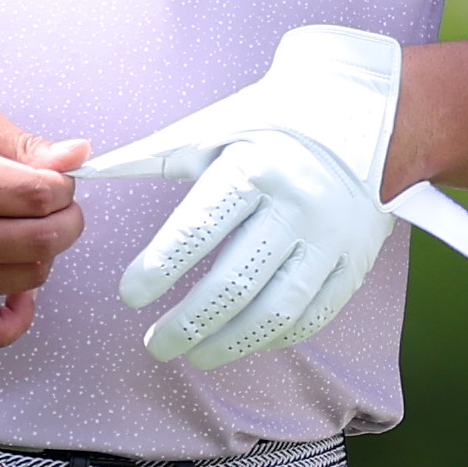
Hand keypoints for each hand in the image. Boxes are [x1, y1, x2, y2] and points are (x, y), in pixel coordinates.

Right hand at [0, 103, 87, 347]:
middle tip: (53, 202)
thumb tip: (76, 157)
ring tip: (26, 228)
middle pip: (43, 240)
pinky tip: (21, 286)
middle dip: (66, 217)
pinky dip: (20, 313)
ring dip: (45, 252)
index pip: (41, 197)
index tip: (56, 177)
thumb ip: (27, 145)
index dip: (63, 185)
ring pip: (31, 276)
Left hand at [82, 28, 467, 369]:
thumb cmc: (282, 115)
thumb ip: (152, 155)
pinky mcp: (357, 258)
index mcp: (257, 168)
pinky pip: (316, 311)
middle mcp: (298, 206)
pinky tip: (248, 340)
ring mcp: (333, 238)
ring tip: (195, 355)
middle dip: (188, 322)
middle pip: (235, 282)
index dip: (159, 269)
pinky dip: (278, 334)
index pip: (198, 230)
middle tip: (155, 343)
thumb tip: (90, 170)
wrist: (377, 112)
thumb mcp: (216, 125)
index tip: (131, 295)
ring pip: (277, 308)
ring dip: (231, 341)